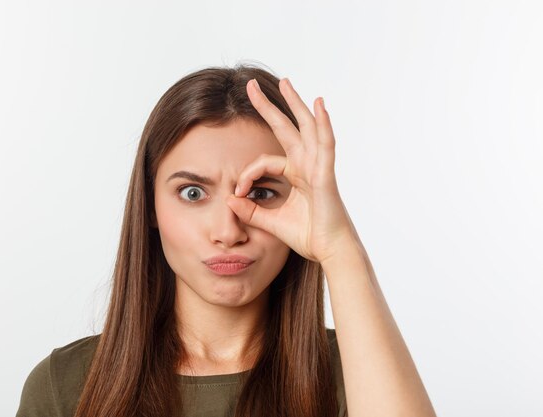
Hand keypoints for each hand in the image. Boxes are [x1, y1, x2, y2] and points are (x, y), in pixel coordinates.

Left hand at [225, 78, 354, 263]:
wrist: (330, 251)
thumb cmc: (308, 236)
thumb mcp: (271, 222)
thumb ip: (251, 211)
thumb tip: (229, 200)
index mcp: (296, 174)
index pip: (264, 162)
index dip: (247, 175)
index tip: (237, 193)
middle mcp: (307, 165)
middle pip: (286, 128)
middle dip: (270, 106)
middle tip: (251, 86)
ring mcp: (318, 167)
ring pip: (306, 128)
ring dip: (295, 104)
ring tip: (285, 83)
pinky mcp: (326, 175)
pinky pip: (325, 145)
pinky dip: (323, 124)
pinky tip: (320, 105)